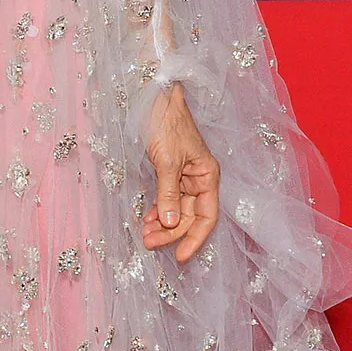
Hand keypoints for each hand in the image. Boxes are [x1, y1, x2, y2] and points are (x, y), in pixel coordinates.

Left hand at [142, 82, 219, 262]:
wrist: (152, 94)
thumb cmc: (165, 121)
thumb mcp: (167, 160)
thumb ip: (169, 192)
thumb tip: (171, 224)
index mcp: (207, 175)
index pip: (206, 216)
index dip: (195, 238)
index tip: (180, 256)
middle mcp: (199, 177)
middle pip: (189, 215)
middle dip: (170, 232)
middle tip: (148, 243)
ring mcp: (184, 175)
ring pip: (177, 209)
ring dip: (162, 224)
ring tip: (145, 235)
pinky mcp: (169, 170)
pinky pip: (167, 197)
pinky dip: (158, 209)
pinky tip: (147, 219)